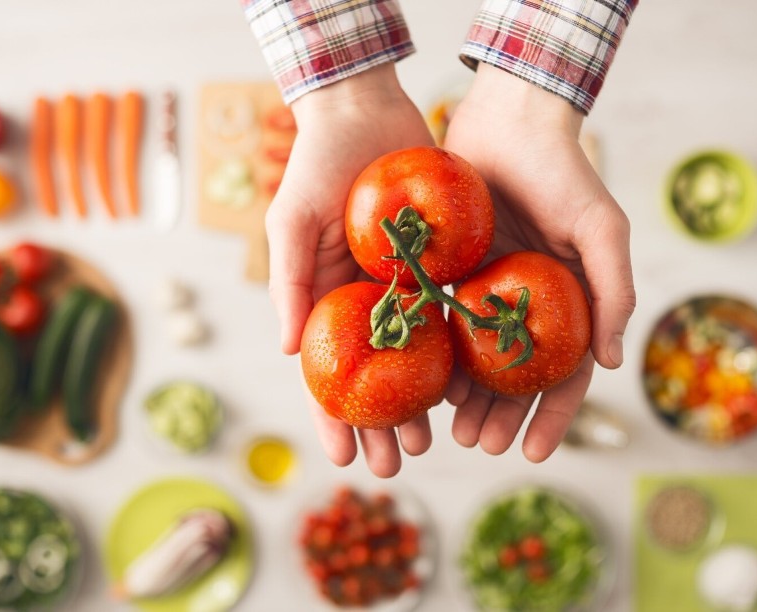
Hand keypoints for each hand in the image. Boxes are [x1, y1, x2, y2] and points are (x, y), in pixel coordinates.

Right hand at [266, 64, 434, 476]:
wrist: (365, 111)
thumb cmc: (316, 165)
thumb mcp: (292, 222)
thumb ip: (289, 283)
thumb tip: (291, 351)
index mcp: (325, 299)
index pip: (325, 372)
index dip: (331, 418)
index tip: (342, 459)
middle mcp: (363, 301)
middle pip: (373, 377)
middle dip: (382, 424)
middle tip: (399, 464)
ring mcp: (400, 287)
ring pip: (414, 358)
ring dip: (422, 402)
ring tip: (436, 439)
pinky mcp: (435, 265)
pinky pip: (447, 314)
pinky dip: (455, 352)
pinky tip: (467, 386)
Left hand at [443, 64, 635, 461]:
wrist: (507, 119)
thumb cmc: (563, 170)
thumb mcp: (601, 228)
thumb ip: (614, 290)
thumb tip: (615, 362)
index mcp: (568, 301)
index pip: (565, 373)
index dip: (551, 417)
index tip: (531, 453)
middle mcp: (527, 303)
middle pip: (514, 375)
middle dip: (499, 415)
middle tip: (478, 444)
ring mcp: (486, 290)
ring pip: (474, 358)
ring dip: (463, 396)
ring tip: (447, 429)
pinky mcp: (449, 271)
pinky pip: (439, 321)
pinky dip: (432, 353)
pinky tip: (420, 380)